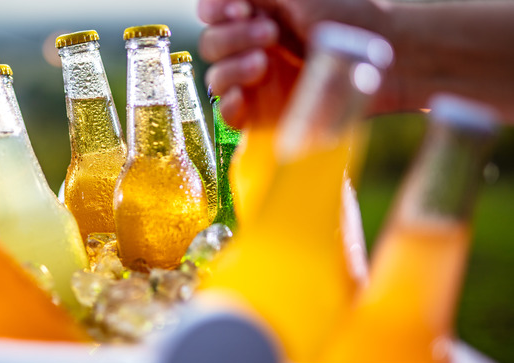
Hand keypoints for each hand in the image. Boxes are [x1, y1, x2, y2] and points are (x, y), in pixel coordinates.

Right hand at [197, 0, 385, 126]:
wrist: (387, 56)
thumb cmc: (349, 15)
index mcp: (256, 14)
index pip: (212, 12)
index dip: (215, 9)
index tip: (239, 9)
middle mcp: (252, 47)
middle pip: (211, 44)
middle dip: (233, 36)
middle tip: (270, 34)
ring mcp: (256, 83)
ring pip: (216, 77)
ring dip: (231, 67)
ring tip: (263, 63)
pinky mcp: (263, 115)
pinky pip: (228, 114)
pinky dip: (229, 105)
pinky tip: (244, 95)